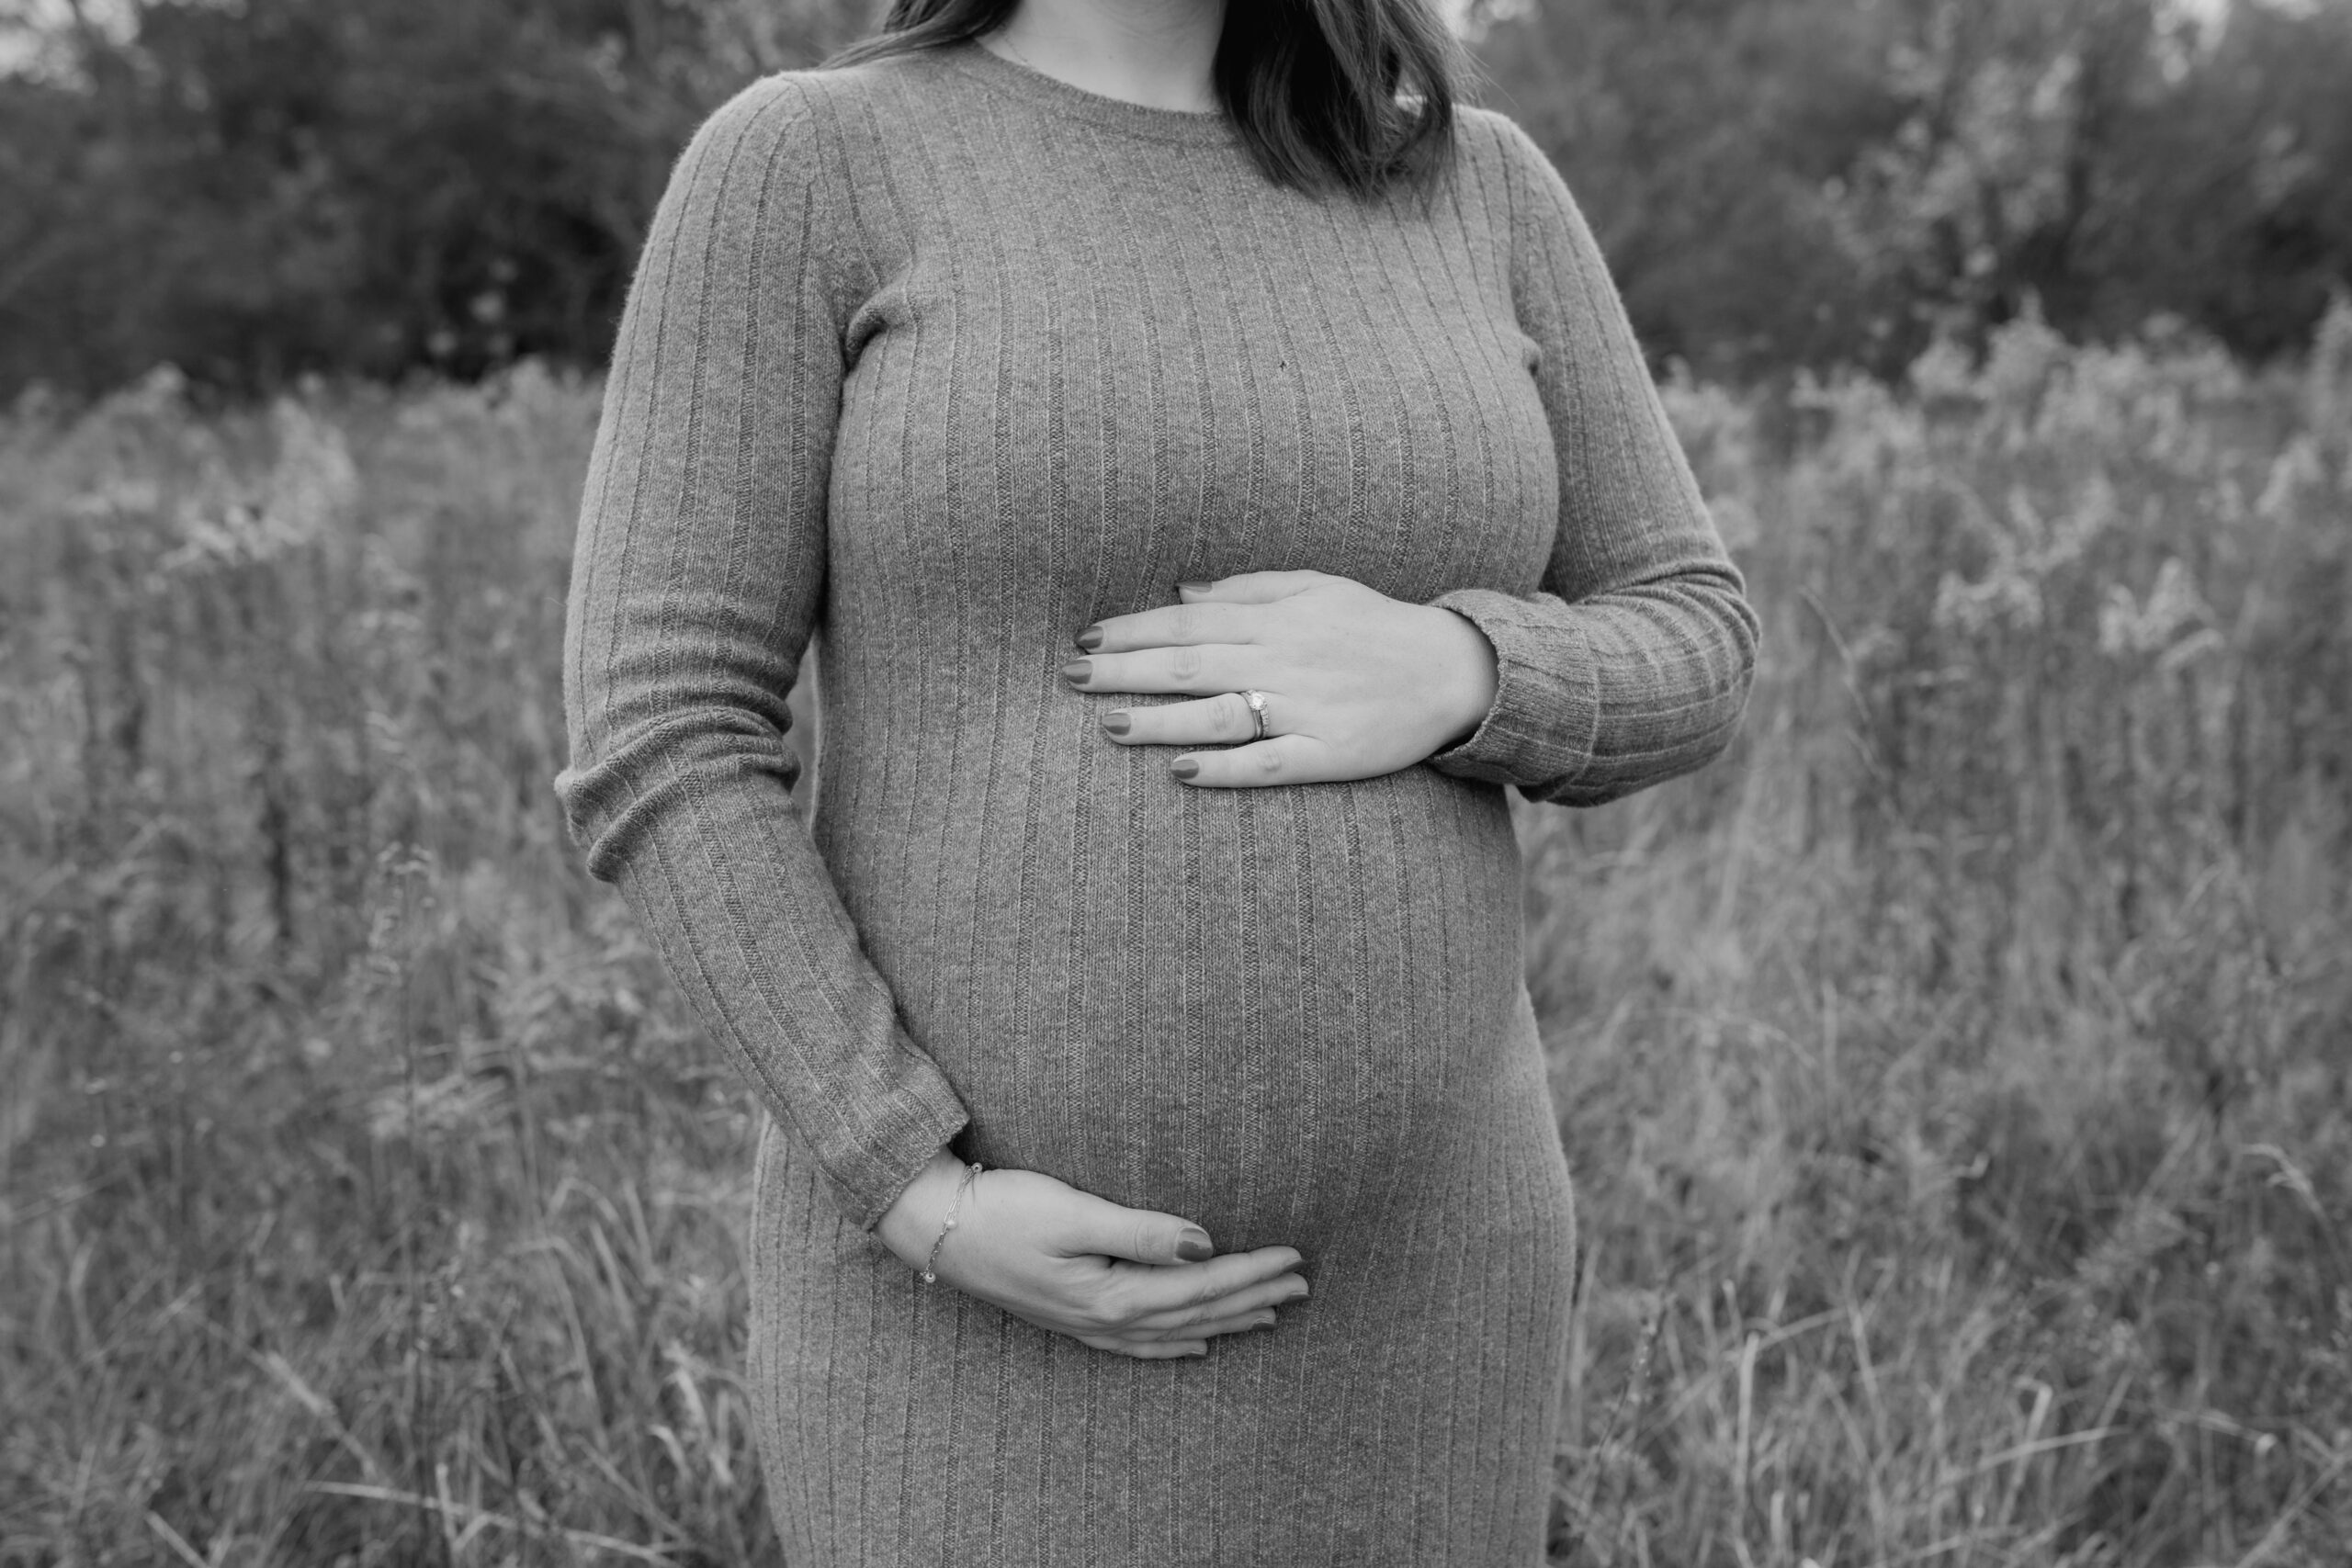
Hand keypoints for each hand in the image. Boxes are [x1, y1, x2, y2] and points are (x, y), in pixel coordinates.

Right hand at [877, 1151, 1309, 1358]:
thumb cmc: (1002, 1210)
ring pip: (1175, 1331)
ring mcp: (1087, 1324)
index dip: (1252, 1272)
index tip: (1295, 1257)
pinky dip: (1176, 1342)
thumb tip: (1204, 1245)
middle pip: (1197, 1313)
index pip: (1201, 1286)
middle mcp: (1106, 1319)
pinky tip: (1196, 1342)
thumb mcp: (1072, 1212)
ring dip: (1225, 1321)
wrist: (937, 1229)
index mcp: (1112, 1294)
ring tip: (1269, 1313)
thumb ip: (1140, 1231)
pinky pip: (1140, 1343)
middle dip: (1253, 1298)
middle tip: (1302, 1285)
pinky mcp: (1071, 1316)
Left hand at [1061, 571, 1498, 786]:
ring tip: (1110, 726)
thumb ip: (1247, 590)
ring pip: (1220, 715)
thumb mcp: (1315, 587)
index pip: (1188, 623)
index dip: (1133, 631)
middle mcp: (1285, 661)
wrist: (1453, 670)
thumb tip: (1181, 596)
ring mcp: (1307, 710)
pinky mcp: (1330, 754)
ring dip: (1161, 722)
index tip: (1085, 637)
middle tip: (1069, 678)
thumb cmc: (1374, 625)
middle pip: (1191, 666)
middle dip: (1125, 671)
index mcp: (1277, 618)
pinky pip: (1270, 764)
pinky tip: (1181, 773)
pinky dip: (1226, 769)